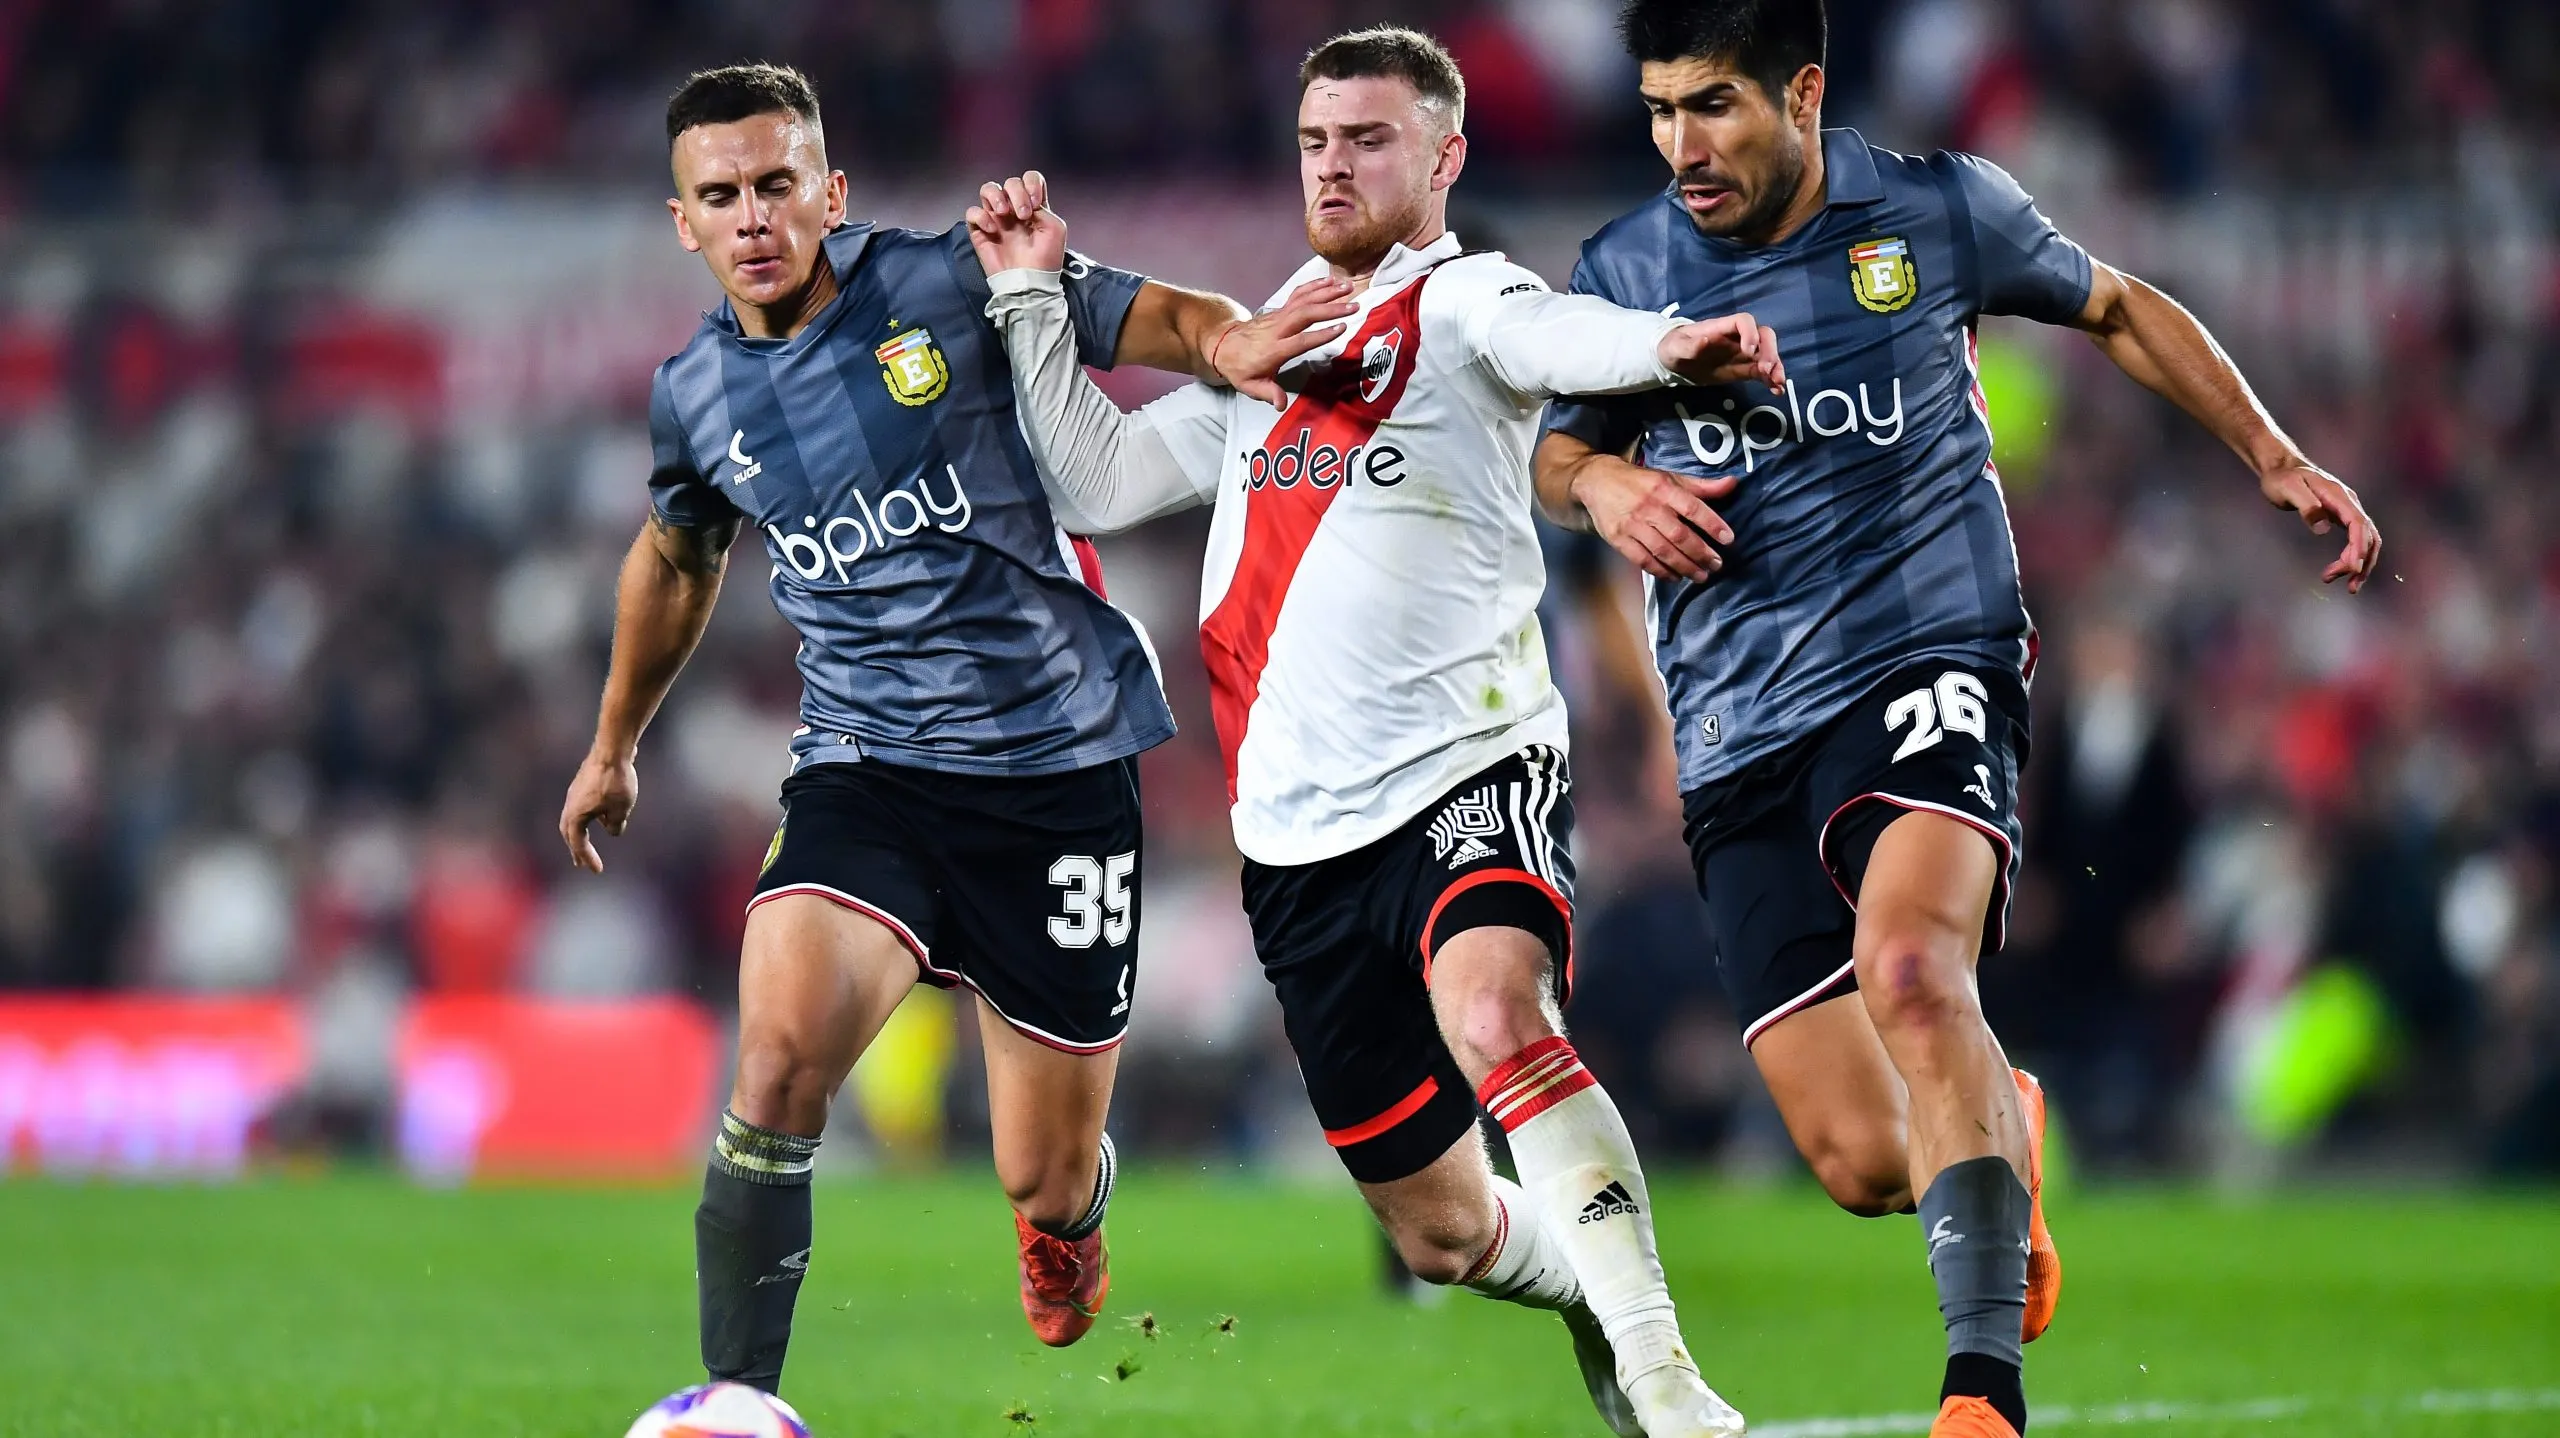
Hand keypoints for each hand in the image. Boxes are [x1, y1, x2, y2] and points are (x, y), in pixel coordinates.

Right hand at [559, 749, 638, 873]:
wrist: (612, 749)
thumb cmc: (616, 781)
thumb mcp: (621, 809)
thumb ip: (615, 825)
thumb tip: (612, 829)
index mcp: (575, 815)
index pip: (578, 843)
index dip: (586, 857)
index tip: (596, 871)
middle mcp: (570, 804)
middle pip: (569, 832)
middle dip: (576, 849)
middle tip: (581, 863)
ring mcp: (575, 792)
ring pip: (574, 818)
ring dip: (579, 833)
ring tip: (585, 843)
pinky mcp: (583, 783)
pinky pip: (582, 806)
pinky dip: (587, 818)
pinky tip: (599, 817)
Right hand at [965, 170, 1067, 275]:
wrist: (1028, 282)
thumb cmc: (1045, 259)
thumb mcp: (1055, 228)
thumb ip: (1042, 207)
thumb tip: (1024, 201)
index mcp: (1034, 206)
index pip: (1030, 179)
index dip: (1031, 183)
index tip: (1036, 203)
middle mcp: (1014, 209)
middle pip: (1010, 182)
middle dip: (1017, 193)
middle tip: (1023, 215)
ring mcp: (996, 219)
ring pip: (988, 189)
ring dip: (996, 196)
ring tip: (1004, 214)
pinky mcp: (980, 231)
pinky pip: (972, 211)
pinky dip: (981, 216)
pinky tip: (993, 230)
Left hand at [1206, 276, 1356, 406]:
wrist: (1222, 346)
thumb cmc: (1240, 368)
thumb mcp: (1250, 386)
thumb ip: (1268, 393)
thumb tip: (1280, 405)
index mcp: (1273, 349)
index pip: (1300, 340)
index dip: (1321, 334)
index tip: (1341, 328)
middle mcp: (1277, 328)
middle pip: (1305, 314)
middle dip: (1330, 308)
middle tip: (1353, 306)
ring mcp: (1278, 316)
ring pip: (1304, 300)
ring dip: (1327, 292)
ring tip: (1348, 286)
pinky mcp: (1279, 310)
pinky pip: (1298, 294)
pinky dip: (1315, 286)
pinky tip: (1331, 281)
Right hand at [1571, 453, 1737, 581]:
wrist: (1598, 482)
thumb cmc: (1640, 482)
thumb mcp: (1670, 477)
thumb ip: (1701, 486)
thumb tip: (1732, 484)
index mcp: (1663, 488)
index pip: (1692, 508)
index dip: (1712, 524)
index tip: (1728, 539)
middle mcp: (1648, 507)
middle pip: (1679, 535)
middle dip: (1701, 553)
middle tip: (1717, 564)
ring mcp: (1632, 525)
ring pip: (1662, 550)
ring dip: (1684, 566)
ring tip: (1701, 576)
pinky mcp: (1618, 539)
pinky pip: (1642, 560)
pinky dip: (1660, 571)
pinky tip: (1675, 577)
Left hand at [1658, 312, 1783, 391]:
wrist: (1673, 360)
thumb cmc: (1674, 347)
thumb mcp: (1676, 347)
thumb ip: (1690, 345)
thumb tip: (1707, 340)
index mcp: (1721, 328)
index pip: (1744, 321)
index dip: (1750, 333)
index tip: (1748, 351)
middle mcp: (1737, 338)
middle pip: (1763, 335)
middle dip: (1769, 351)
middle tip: (1767, 369)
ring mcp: (1742, 354)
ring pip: (1767, 354)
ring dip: (1776, 367)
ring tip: (1778, 383)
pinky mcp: (1743, 369)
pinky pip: (1762, 372)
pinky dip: (1771, 380)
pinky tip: (1777, 391)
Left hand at [2258, 457, 2379, 591]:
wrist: (2281, 467)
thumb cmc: (2282, 478)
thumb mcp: (2289, 489)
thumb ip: (2306, 507)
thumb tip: (2323, 528)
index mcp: (2339, 497)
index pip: (2358, 524)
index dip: (2359, 547)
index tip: (2353, 567)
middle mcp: (2349, 504)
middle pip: (2368, 536)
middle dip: (2363, 562)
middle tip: (2349, 586)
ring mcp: (2347, 510)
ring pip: (2366, 540)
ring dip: (2362, 563)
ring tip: (2349, 586)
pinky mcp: (2341, 517)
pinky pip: (2356, 539)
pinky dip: (2354, 556)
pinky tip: (2342, 570)